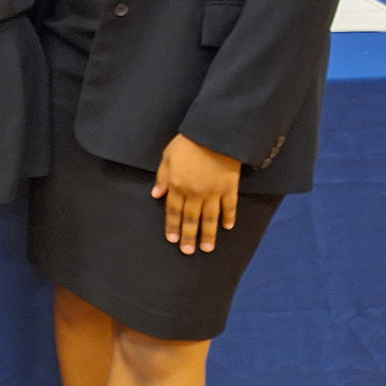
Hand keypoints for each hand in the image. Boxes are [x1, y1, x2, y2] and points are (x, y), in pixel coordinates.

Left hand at [152, 134, 240, 254]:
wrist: (214, 134)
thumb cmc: (187, 143)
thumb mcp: (167, 157)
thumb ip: (162, 177)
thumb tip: (156, 195)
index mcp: (178, 185)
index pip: (173, 211)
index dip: (172, 226)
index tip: (172, 240)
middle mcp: (195, 193)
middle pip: (191, 219)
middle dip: (188, 236)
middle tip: (188, 251)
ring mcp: (214, 191)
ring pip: (210, 218)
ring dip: (208, 234)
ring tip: (207, 248)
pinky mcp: (230, 187)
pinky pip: (229, 206)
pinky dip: (229, 217)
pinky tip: (227, 227)